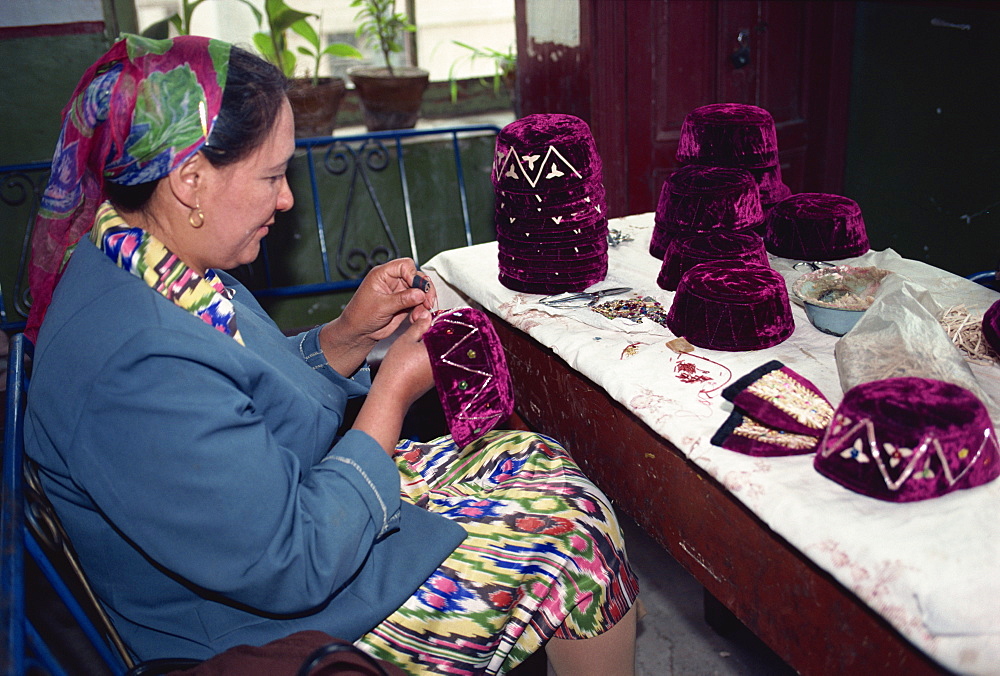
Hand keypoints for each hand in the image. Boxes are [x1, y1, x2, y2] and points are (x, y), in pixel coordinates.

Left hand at [319, 258, 434, 376]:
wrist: (359, 332)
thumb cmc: (361, 316)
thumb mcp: (382, 306)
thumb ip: (402, 299)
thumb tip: (420, 293)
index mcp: (383, 274)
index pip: (405, 265)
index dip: (414, 275)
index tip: (418, 288)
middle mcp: (393, 281)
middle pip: (416, 277)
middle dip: (424, 289)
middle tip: (428, 301)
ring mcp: (400, 292)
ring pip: (420, 290)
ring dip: (425, 301)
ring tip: (421, 312)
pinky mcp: (405, 304)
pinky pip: (419, 303)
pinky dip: (422, 309)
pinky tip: (417, 317)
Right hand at [351, 314, 433, 453]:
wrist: (392, 394)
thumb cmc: (397, 368)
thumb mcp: (406, 340)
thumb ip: (419, 327)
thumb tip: (427, 316)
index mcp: (441, 348)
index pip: (447, 329)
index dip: (440, 320)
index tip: (432, 316)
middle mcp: (446, 361)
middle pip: (447, 341)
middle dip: (439, 332)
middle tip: (426, 324)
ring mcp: (442, 371)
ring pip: (443, 351)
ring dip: (436, 343)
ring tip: (421, 337)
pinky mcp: (436, 378)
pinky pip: (439, 361)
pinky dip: (433, 354)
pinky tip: (420, 352)